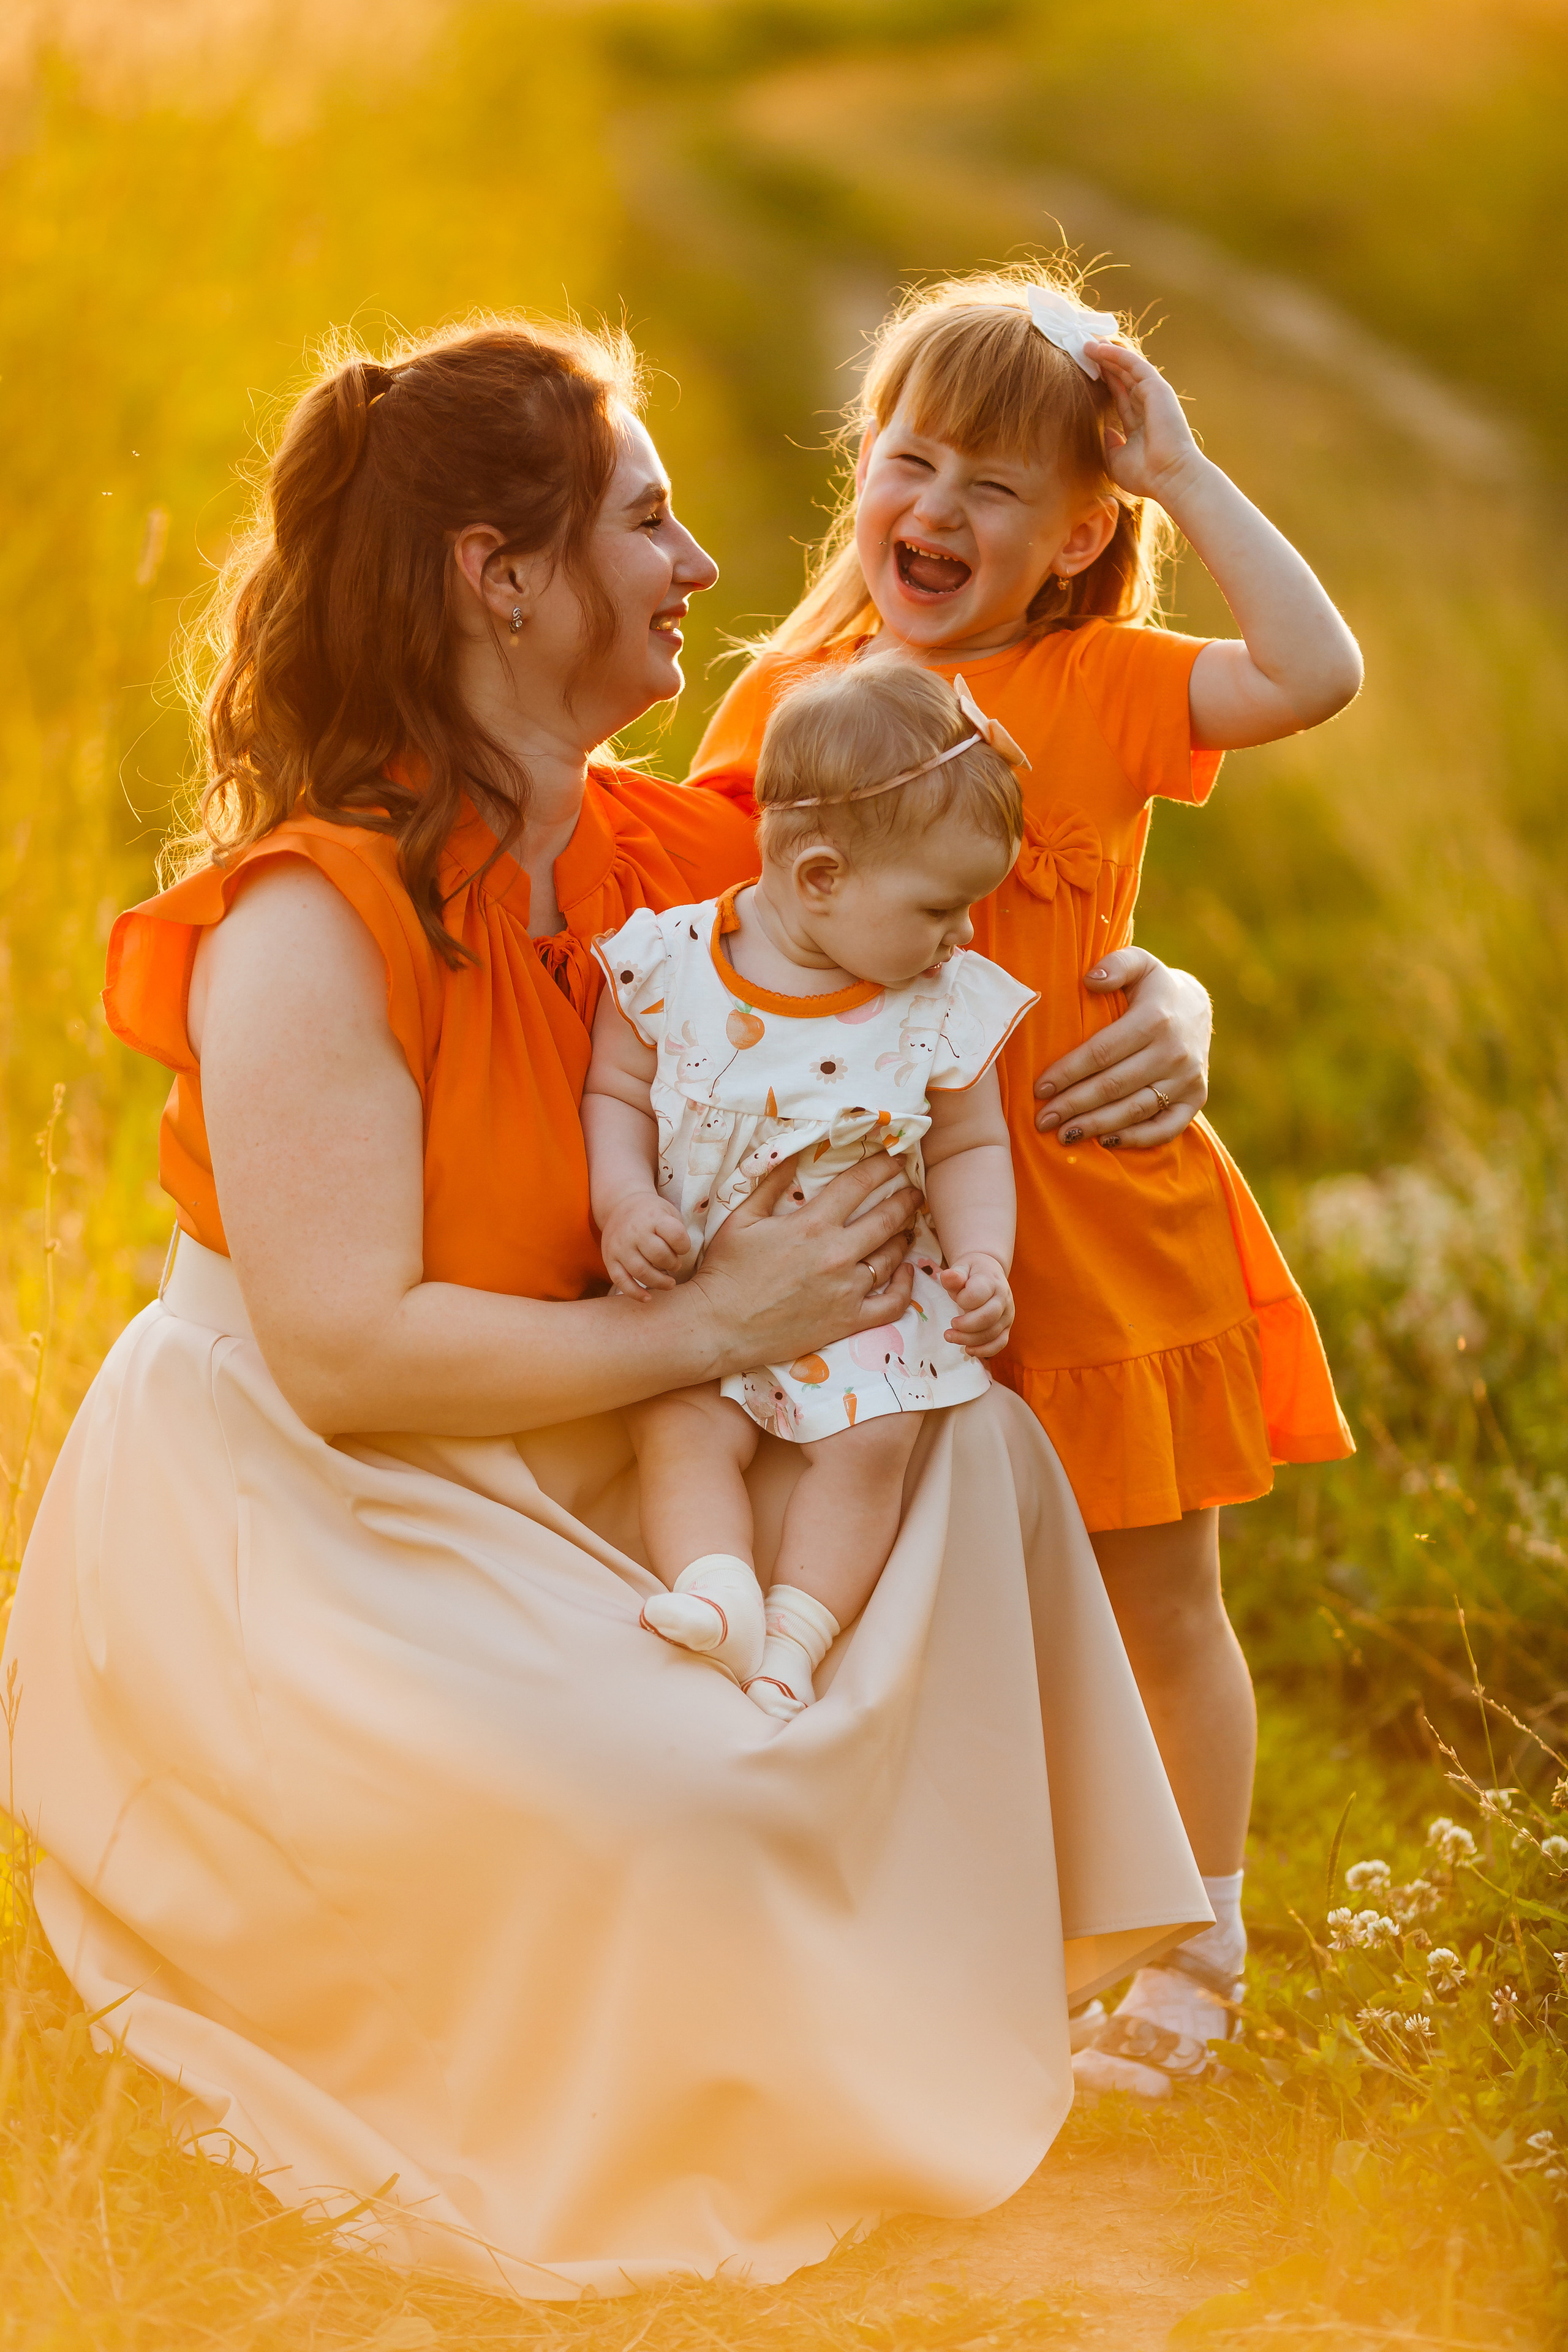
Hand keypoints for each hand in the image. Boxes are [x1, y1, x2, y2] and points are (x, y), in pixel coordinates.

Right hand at [600, 1192, 691, 1295]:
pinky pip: (621, 1281)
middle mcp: (634, 1232)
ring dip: (659, 1282)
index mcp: (652, 1217)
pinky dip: (635, 1293)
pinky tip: (648, 1298)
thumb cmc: (651, 1214)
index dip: (684, 1246)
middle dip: (673, 1264)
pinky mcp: (609, 1260)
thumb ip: (677, 1232)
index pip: (675, 1235)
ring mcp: (620, 1247)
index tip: (683, 1248)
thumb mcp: (668, 1212)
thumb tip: (681, 1258)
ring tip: (669, 1283)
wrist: (619, 1207)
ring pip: (641, 1271)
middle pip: (658, 1255)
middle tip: (675, 1265)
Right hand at [692, 1150, 920, 1369]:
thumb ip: (771, 1185)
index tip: (896, 1157)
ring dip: (904, 1237)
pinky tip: (905, 1272)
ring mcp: (846, 1290)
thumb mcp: (742, 1219)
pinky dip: (904, 1287)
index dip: (882, 1166)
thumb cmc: (726, 1271)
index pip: (858, 1184)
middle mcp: (836, 1254)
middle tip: (915, 1191)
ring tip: (908, 1228)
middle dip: (906, 1200)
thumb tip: (793, 1154)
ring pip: (892, 1257)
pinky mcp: (849, 1321)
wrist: (718, 1326)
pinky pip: (892, 1303)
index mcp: (812, 1225)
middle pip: (886, 1218)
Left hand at [939, 1254, 1012, 1358]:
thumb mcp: (961, 1268)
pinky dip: (984, 1350)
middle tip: (948, 1329)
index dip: (962, 1300)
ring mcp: (1007, 1313)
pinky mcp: (1006, 1326)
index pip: (977, 1295)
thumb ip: (954, 1275)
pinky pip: (1000, 1343)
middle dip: (964, 1327)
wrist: (990, 1273)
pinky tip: (968, 1349)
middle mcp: (1003, 1298)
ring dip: (969, 1340)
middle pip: (987, 1318)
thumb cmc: (972, 1272)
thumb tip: (948, 1277)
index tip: (956, 1299)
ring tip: (950, 1337)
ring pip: (992, 1333)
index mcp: (991, 1281)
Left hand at [1033, 949, 1209, 1148]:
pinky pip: (1165, 1128)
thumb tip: (1089, 979)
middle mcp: (1174, 1052)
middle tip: (1042, 1120)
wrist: (1196, 1008)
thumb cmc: (1152, 987)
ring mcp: (1188, 1079)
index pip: (1102, 1052)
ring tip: (1063, 1134)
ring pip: (1135, 1110)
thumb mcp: (1138, 963)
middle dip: (1073, 1105)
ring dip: (1096, 1126)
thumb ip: (1115, 965)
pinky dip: (1136, 1139)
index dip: (1068, 1072)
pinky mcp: (1196, 1098)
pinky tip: (1105, 1141)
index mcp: (1155, 1019)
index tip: (1039, 1088)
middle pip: (1113, 1086)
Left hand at [1084, 340, 1204, 506]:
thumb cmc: (1146, 474)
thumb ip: (1110, 443)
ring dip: (1107, 354)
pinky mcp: (1156, 388)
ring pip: (1127, 367)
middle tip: (1082, 349)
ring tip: (1086, 343)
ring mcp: (1153, 395)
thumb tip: (1106, 431)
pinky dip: (1117, 355)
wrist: (1169, 476)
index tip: (1084, 371)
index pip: (1118, 395)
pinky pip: (1134, 365)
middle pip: (1121, 377)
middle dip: (1103, 363)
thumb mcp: (1117, 459)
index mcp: (1138, 422)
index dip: (1103, 382)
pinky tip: (1100, 348)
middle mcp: (1146, 405)